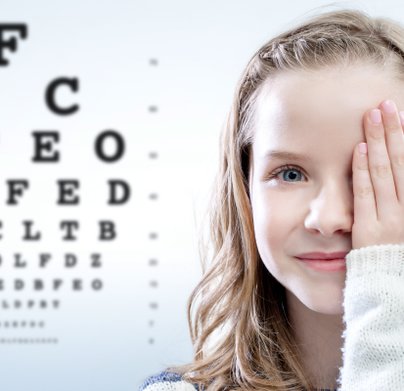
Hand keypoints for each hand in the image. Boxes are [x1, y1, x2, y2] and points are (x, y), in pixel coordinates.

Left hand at [352, 99, 403, 248]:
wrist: (394, 289)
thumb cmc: (403, 256)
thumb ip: (401, 193)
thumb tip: (399, 166)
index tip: (399, 114)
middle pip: (400, 161)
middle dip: (393, 131)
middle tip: (385, 105)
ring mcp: (390, 218)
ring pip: (384, 172)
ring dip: (378, 142)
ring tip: (372, 116)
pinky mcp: (368, 229)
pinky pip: (365, 195)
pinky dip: (362, 171)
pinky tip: (359, 149)